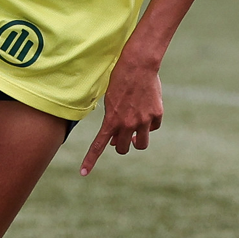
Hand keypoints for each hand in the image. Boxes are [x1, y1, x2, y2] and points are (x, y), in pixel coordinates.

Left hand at [79, 55, 162, 175]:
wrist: (138, 64)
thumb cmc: (120, 79)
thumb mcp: (110, 100)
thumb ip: (112, 121)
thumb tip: (116, 140)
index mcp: (111, 120)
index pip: (98, 145)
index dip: (90, 160)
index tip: (83, 173)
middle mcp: (128, 124)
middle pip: (123, 148)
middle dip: (121, 145)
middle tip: (121, 137)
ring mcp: (143, 121)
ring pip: (141, 144)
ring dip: (137, 140)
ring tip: (135, 132)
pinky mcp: (156, 115)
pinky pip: (153, 128)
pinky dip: (149, 124)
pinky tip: (146, 112)